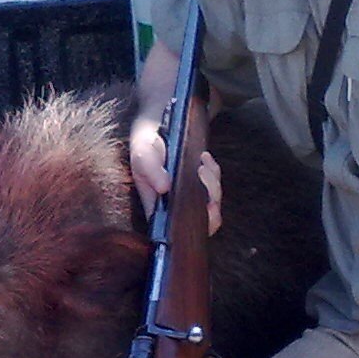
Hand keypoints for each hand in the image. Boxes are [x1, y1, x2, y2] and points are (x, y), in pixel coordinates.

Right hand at [128, 116, 220, 233]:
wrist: (154, 129)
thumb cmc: (145, 147)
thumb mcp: (142, 155)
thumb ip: (150, 171)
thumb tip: (164, 188)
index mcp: (159, 208)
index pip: (179, 228)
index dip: (197, 225)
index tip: (206, 207)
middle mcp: (177, 205)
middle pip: (205, 219)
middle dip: (212, 200)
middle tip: (203, 174)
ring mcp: (191, 194)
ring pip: (213, 200)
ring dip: (213, 181)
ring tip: (202, 161)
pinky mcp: (201, 182)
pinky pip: (215, 182)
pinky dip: (214, 170)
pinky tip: (204, 157)